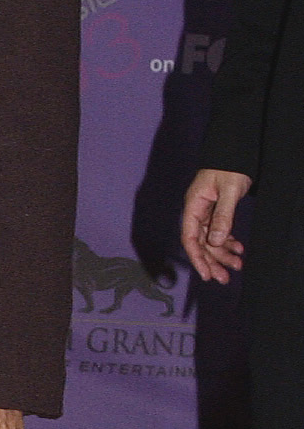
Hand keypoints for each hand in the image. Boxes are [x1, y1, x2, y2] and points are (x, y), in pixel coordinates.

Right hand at [179, 167, 250, 283]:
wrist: (235, 150)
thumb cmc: (229, 167)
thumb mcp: (229, 191)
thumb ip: (223, 216)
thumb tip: (216, 241)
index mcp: (194, 205)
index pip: (190, 238)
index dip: (197, 258)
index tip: (206, 274)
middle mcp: (197, 211)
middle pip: (201, 243)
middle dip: (213, 261)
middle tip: (225, 277)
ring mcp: (206, 211)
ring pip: (211, 239)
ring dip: (223, 253)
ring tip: (237, 264)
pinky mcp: (216, 210)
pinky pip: (219, 231)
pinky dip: (228, 242)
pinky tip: (238, 249)